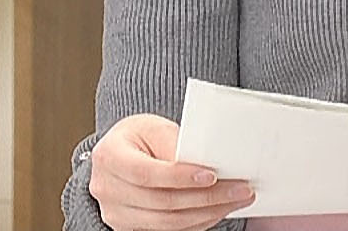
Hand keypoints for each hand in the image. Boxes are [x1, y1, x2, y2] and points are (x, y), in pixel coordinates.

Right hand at [89, 113, 255, 230]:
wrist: (119, 155)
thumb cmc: (137, 138)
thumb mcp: (154, 128)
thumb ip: (175, 145)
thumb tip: (207, 163)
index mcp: (109, 157)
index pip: (146, 173)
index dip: (180, 177)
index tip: (212, 175)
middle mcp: (107, 189)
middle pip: (161, 202)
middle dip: (206, 198)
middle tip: (240, 189)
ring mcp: (116, 213)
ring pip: (168, 223)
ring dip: (207, 213)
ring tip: (235, 200)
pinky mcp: (129, 228)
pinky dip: (197, 222)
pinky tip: (216, 210)